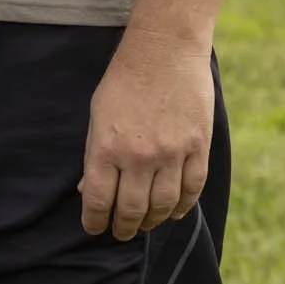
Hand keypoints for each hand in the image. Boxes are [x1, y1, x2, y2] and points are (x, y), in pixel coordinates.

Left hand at [79, 31, 214, 239]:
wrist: (163, 50)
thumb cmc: (123, 81)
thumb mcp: (97, 114)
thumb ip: (94, 154)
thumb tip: (86, 189)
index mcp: (106, 146)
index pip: (97, 199)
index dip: (94, 220)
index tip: (94, 228)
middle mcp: (138, 156)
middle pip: (131, 209)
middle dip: (123, 227)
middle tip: (120, 233)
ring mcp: (171, 153)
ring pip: (163, 205)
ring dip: (151, 221)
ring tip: (144, 224)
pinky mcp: (198, 147)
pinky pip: (192, 189)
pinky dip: (182, 207)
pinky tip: (173, 212)